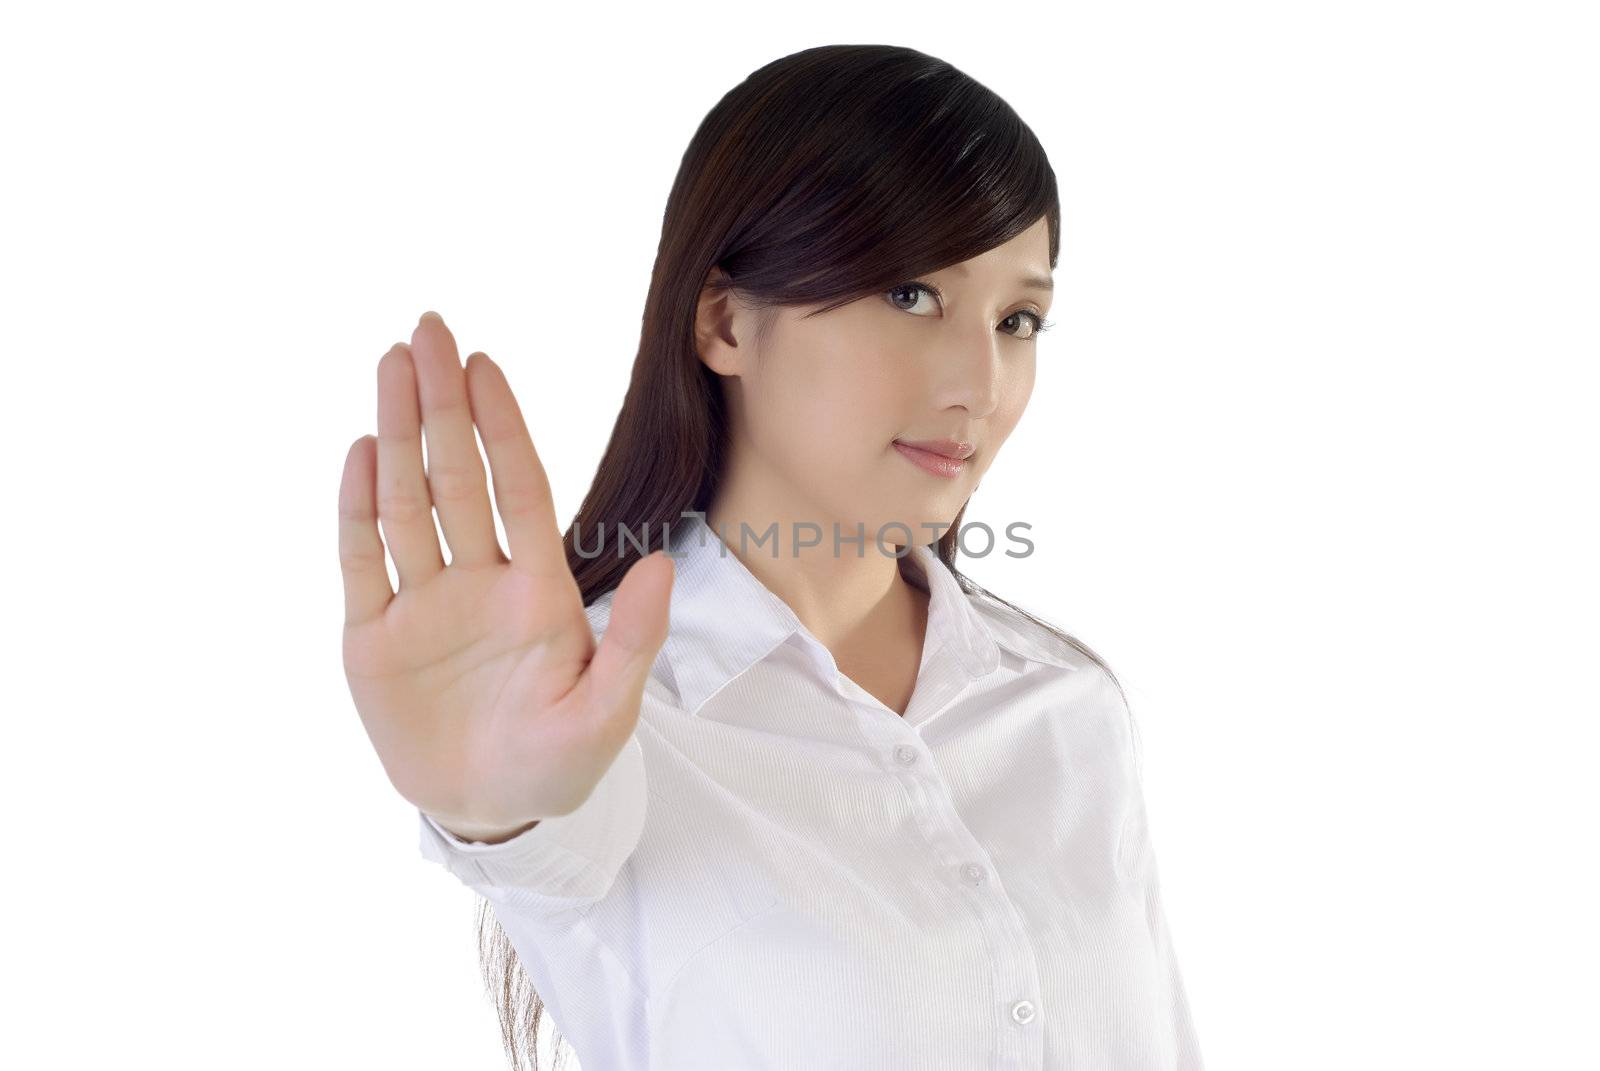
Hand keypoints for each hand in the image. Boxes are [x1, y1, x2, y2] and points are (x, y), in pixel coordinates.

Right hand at [337, 311, 672, 832]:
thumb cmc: (560, 762)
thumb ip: (635, 640)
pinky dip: (358, 512)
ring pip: (406, 505)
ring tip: (390, 366)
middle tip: (428, 328)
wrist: (493, 814)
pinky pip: (364, 565)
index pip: (519, 490)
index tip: (486, 364)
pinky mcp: (375, 641)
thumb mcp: (608, 712)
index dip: (502, 427)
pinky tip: (360, 454)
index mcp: (538, 591)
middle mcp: (478, 583)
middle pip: (455, 478)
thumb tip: (664, 563)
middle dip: (442, 406)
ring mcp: (423, 606)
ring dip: (396, 436)